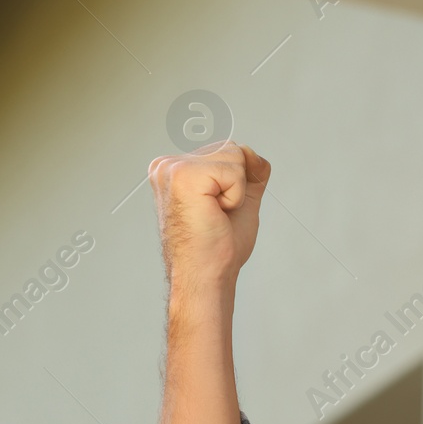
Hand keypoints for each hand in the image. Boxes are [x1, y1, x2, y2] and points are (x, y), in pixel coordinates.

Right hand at [148, 140, 270, 289]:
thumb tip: (254, 155)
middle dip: (237, 185)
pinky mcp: (183, 175)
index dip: (236, 183)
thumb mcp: (241, 200)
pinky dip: (235, 196)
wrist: (205, 274)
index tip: (215, 210)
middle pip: (232, 149)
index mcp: (174, 170)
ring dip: (236, 192)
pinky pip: (235, 170)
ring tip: (213, 214)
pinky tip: (214, 213)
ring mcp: (171, 168)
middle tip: (215, 214)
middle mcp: (167, 165)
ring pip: (235, 155)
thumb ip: (249, 173)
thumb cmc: (216, 247)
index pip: (226, 151)